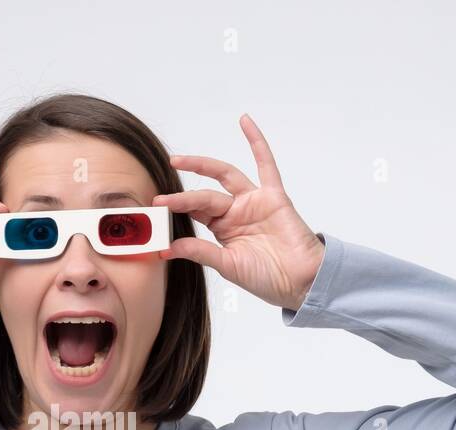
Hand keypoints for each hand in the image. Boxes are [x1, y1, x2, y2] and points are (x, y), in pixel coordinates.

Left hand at [153, 113, 324, 312]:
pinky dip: (257, 142)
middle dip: (182, 198)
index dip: (176, 210)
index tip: (155, 211)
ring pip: (225, 176)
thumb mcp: (227, 266)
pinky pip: (266, 164)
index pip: (195, 213)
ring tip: (178, 160)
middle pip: (204, 197)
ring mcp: (254, 202)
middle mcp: (236, 212)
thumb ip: (200, 252)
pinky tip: (245, 122)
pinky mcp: (273, 196)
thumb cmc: (268, 278)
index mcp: (223, 229)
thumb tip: (168, 249)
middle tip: (161, 199)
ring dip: (202, 166)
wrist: (300, 282)